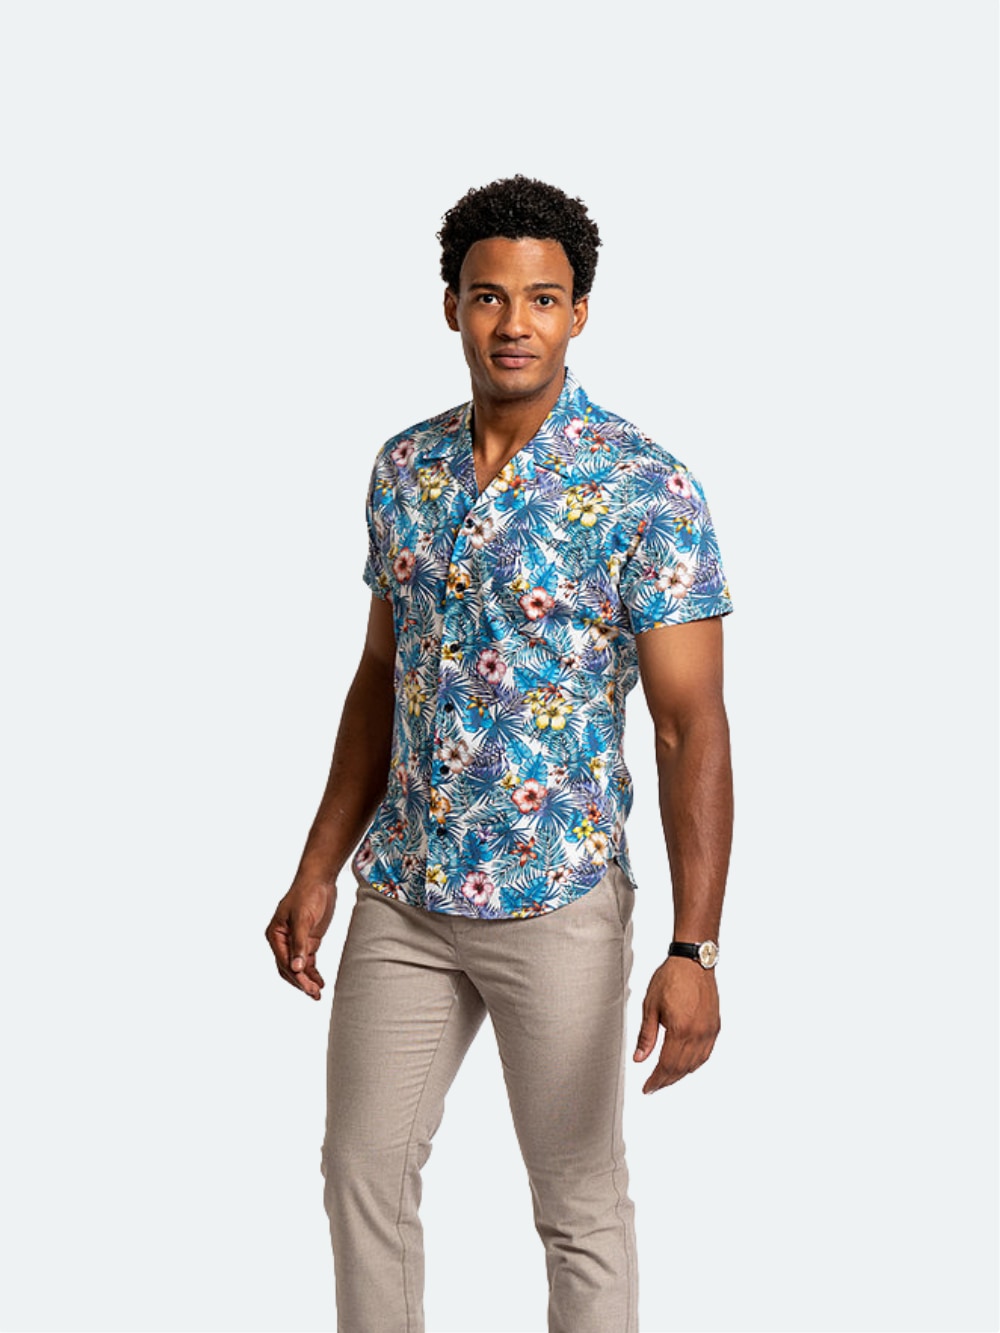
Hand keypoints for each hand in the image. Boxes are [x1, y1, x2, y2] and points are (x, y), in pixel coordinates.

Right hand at [265, 880, 336, 1000]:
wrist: (320, 879)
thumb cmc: (307, 894)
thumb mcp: (303, 918)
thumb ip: (299, 944)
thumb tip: (296, 968)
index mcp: (275, 935)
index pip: (283, 962)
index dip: (296, 976)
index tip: (307, 987)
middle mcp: (282, 941)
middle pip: (289, 968)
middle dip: (300, 982)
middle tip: (314, 994)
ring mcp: (295, 941)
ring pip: (298, 967)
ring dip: (307, 981)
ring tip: (317, 994)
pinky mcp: (308, 940)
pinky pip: (308, 961)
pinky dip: (313, 972)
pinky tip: (319, 982)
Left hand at [633, 956, 719, 1092]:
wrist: (693, 961)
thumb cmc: (671, 978)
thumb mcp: (650, 1006)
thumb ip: (646, 1036)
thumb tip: (639, 1058)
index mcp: (680, 1030)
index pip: (667, 1065)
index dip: (656, 1080)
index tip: (648, 1088)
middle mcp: (698, 1034)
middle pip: (681, 1068)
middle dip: (666, 1080)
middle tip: (654, 1086)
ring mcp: (709, 1031)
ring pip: (695, 1064)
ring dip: (680, 1074)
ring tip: (666, 1077)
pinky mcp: (715, 1026)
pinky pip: (706, 1053)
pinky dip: (694, 1063)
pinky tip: (686, 1064)